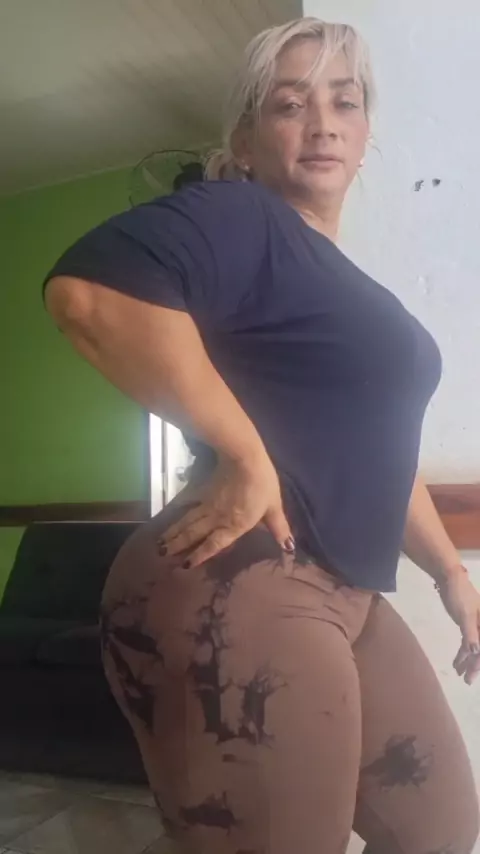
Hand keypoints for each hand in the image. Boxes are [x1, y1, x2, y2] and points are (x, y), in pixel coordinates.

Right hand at [157, 453, 294, 567]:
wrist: (243, 458)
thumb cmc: (262, 483)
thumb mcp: (274, 506)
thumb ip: (278, 527)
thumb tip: (288, 547)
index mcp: (234, 526)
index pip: (214, 545)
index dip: (200, 555)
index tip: (185, 565)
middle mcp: (216, 518)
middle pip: (194, 535)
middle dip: (178, 546)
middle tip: (162, 555)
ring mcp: (206, 503)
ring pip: (187, 521)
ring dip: (174, 533)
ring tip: (160, 543)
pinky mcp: (202, 488)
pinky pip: (187, 501)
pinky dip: (178, 508)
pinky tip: (169, 512)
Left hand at [436, 567, 479, 684]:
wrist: (450, 579)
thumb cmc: (459, 594)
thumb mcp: (464, 614)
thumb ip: (471, 633)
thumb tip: (476, 651)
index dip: (479, 663)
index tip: (472, 676)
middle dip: (475, 666)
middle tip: (466, 681)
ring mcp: (478, 626)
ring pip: (475, 648)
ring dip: (467, 661)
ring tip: (459, 674)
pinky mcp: (468, 625)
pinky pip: (467, 642)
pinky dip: (462, 653)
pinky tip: (456, 663)